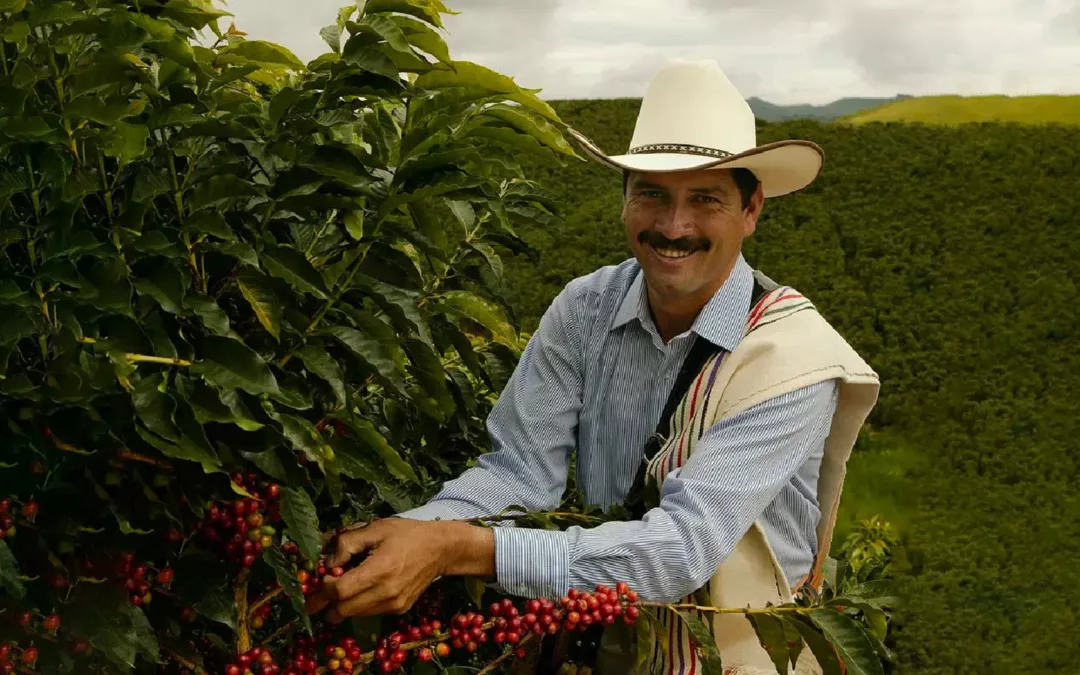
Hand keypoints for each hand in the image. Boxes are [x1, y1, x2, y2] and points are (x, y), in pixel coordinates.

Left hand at [303, 518, 493, 621]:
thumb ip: (347, 543)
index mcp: (379, 570)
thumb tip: (327, 562)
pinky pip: (369, 612)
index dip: (323, 587)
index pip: (339, 591)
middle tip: (321, 589)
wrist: (440, 549)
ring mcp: (393, 604)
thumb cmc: (406, 534)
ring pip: (354, 614)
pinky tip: (362, 588)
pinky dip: (359, 605)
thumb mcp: (375, 528)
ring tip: (341, 587)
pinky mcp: (399, 609)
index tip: (322, 577)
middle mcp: (386, 593)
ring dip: (341, 605)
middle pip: (342, 609)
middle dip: (326, 602)